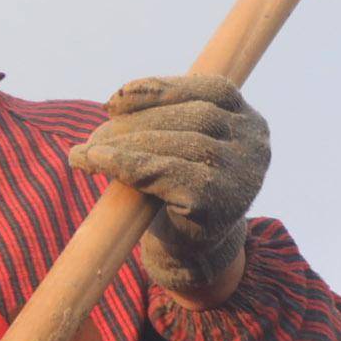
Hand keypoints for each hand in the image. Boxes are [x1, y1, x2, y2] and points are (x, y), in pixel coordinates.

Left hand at [66, 74, 268, 299]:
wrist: (190, 252)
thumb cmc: (177, 191)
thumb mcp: (175, 148)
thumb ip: (160, 121)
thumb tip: (114, 102)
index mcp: (248, 122)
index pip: (213, 90)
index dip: (162, 88)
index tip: (114, 100)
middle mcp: (255, 145)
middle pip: (194, 116)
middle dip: (136, 122)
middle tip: (93, 136)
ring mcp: (243, 174)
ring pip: (181, 143)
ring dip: (125, 144)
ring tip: (86, 152)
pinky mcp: (220, 202)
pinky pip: (167, 174)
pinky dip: (127, 164)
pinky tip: (97, 163)